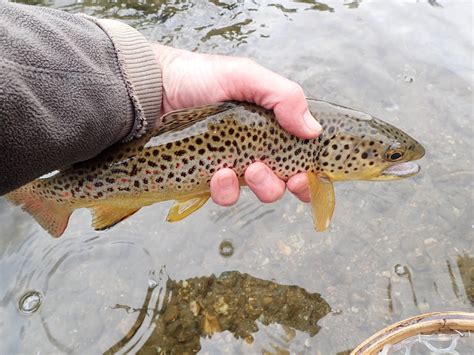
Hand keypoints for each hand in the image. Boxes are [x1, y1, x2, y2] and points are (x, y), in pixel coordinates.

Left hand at [152, 44, 320, 204]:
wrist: (154, 88)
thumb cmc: (200, 77)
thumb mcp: (246, 77)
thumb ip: (284, 96)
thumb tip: (313, 131)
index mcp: (270, 126)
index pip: (298, 157)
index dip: (307, 174)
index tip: (303, 178)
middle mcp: (255, 148)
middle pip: (281, 181)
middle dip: (279, 182)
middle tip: (261, 168)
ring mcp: (232, 164)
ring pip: (256, 191)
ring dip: (258, 186)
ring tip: (243, 169)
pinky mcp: (208, 176)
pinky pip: (224, 195)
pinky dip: (225, 190)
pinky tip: (217, 174)